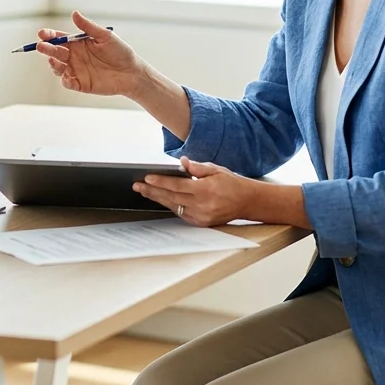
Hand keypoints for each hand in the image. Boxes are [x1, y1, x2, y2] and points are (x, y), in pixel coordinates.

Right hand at [36, 11, 145, 96]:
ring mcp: (76, 70)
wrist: (132, 72)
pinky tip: (66, 76)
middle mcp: (74, 56)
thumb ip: (88, 27)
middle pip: (55, 52)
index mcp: (78, 43)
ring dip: (53, 64)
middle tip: (41, 46)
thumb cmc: (120, 51)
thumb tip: (74, 13)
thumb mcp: (105, 36)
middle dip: (46, 49)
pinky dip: (65, 81)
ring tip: (53, 60)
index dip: (49, 36)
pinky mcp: (81, 84)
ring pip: (58, 68)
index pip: (59, 38)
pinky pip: (68, 83)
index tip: (42, 33)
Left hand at [133, 157, 257, 226]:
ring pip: (174, 207)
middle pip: (171, 197)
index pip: (177, 185)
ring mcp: (201, 216)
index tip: (147, 178)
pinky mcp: (202, 223)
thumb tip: (181, 162)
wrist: (247, 202)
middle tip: (137, 186)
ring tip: (145, 192)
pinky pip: (181, 214)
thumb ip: (197, 167)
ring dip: (158, 199)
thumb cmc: (231, 183)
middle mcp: (202, 205)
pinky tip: (161, 199)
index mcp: (206, 189)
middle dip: (152, 191)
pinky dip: (171, 206)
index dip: (160, 182)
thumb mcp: (216, 170)